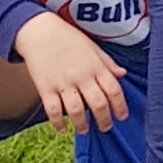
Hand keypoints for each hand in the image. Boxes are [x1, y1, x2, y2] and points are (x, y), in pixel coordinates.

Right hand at [14, 10, 133, 136]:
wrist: (39, 31)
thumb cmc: (68, 38)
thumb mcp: (92, 47)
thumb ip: (107, 62)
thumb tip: (122, 74)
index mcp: (96, 66)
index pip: (114, 90)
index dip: (121, 107)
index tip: (122, 117)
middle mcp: (82, 76)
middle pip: (98, 104)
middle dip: (104, 120)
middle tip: (105, 128)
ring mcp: (63, 83)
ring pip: (77, 111)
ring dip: (82, 124)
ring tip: (84, 130)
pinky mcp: (45, 88)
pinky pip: (53, 110)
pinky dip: (58, 123)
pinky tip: (63, 129)